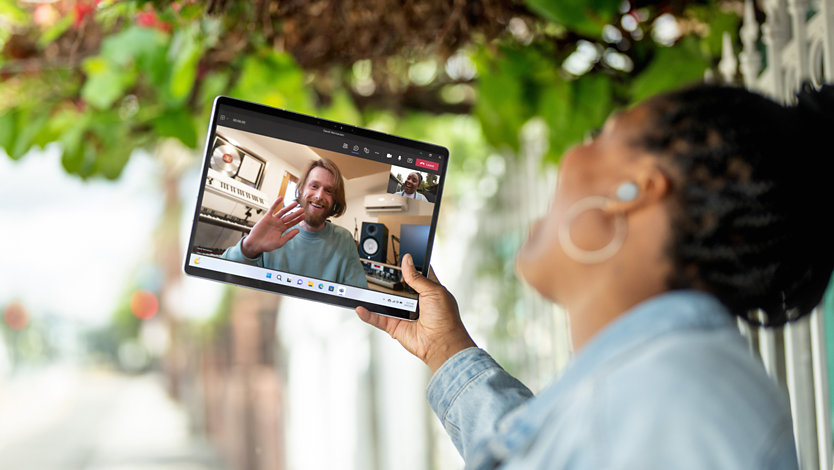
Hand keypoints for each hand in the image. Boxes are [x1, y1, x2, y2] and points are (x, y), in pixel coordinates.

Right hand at [241, 196, 305, 257]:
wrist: (255, 244)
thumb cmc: (267, 245)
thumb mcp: (280, 242)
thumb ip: (289, 236)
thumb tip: (298, 230)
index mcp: (282, 229)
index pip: (292, 223)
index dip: (298, 219)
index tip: (304, 216)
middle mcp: (278, 223)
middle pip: (289, 217)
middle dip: (296, 213)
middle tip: (302, 209)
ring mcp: (273, 220)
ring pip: (282, 212)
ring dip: (289, 207)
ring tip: (295, 203)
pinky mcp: (266, 217)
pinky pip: (272, 209)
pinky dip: (276, 203)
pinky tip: (280, 198)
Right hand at [356, 254, 475, 372]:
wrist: (442, 343)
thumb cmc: (446, 318)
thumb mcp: (433, 291)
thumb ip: (417, 277)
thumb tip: (406, 261)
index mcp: (427, 289)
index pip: (415, 273)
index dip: (407, 264)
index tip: (396, 254)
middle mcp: (414, 301)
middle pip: (396, 286)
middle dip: (386, 279)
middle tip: (373, 269)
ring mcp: (403, 313)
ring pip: (384, 302)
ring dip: (373, 296)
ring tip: (360, 287)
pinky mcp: (395, 326)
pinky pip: (378, 319)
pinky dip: (368, 314)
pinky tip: (361, 308)